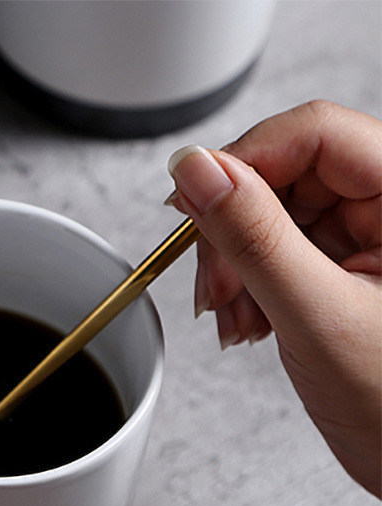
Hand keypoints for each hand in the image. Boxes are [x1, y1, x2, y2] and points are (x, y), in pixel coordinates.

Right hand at [167, 100, 380, 496]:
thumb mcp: (316, 315)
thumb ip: (252, 238)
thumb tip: (197, 171)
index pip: (316, 135)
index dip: (245, 162)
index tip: (191, 199)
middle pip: (284, 174)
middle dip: (231, 231)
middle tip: (213, 283)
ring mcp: (364, 238)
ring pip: (270, 215)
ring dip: (233, 265)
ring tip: (235, 316)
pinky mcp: (339, 267)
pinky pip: (274, 251)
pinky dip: (246, 285)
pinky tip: (248, 319)